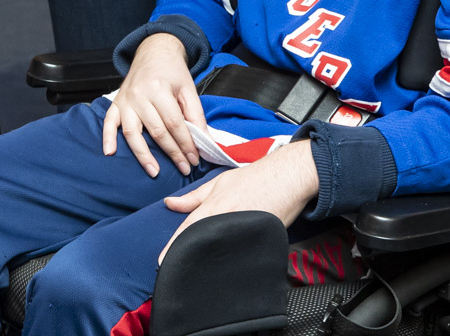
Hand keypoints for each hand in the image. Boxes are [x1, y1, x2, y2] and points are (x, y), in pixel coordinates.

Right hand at [102, 33, 206, 176]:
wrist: (153, 52)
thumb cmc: (172, 72)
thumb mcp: (188, 89)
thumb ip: (196, 115)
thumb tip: (204, 141)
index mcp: (159, 88)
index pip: (174, 123)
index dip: (186, 144)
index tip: (195, 159)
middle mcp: (139, 95)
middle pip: (156, 131)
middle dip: (172, 153)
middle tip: (184, 168)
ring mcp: (125, 99)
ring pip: (132, 132)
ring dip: (143, 154)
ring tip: (154, 171)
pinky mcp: (116, 102)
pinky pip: (108, 122)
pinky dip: (107, 138)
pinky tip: (110, 153)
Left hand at [159, 140, 319, 262]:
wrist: (287, 178)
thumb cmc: (253, 179)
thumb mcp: (218, 183)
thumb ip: (194, 197)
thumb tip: (169, 203)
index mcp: (213, 208)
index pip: (187, 230)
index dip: (173, 248)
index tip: (162, 263)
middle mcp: (225, 222)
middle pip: (203, 245)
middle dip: (191, 257)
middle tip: (179, 270)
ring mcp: (242, 234)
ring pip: (221, 252)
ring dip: (210, 260)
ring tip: (199, 271)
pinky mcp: (259, 242)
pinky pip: (241, 254)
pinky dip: (232, 259)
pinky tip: (225, 268)